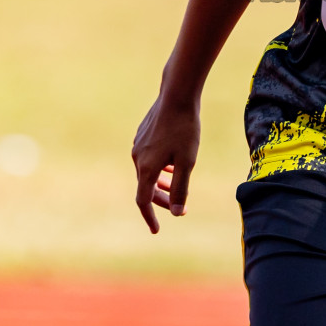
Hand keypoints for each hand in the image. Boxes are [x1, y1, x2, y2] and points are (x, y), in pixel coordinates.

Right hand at [130, 98, 200, 233]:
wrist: (177, 95)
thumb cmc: (185, 128)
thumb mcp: (187, 162)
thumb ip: (180, 189)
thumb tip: (176, 213)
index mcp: (146, 168)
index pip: (143, 200)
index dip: (149, 217)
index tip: (156, 230)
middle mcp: (137, 157)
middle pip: (144, 186)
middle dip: (158, 199)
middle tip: (175, 207)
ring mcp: (138, 144)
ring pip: (146, 171)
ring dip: (158, 182)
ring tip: (173, 185)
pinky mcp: (142, 134)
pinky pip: (147, 158)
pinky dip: (157, 167)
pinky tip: (170, 163)